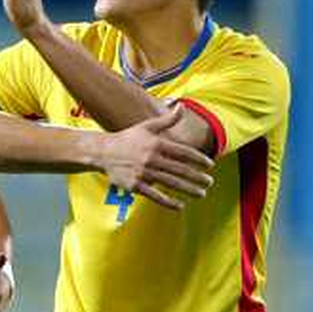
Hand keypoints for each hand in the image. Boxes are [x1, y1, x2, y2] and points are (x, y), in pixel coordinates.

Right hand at [100, 107, 214, 208]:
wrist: (102, 152)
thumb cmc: (128, 139)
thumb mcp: (147, 126)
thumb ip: (167, 119)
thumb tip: (181, 105)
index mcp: (156, 143)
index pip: (183, 152)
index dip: (198, 159)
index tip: (210, 165)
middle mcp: (151, 158)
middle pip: (180, 169)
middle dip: (197, 177)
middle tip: (210, 182)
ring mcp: (143, 173)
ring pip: (171, 183)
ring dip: (189, 190)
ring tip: (201, 193)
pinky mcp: (135, 185)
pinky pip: (155, 195)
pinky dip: (169, 202)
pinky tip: (180, 206)